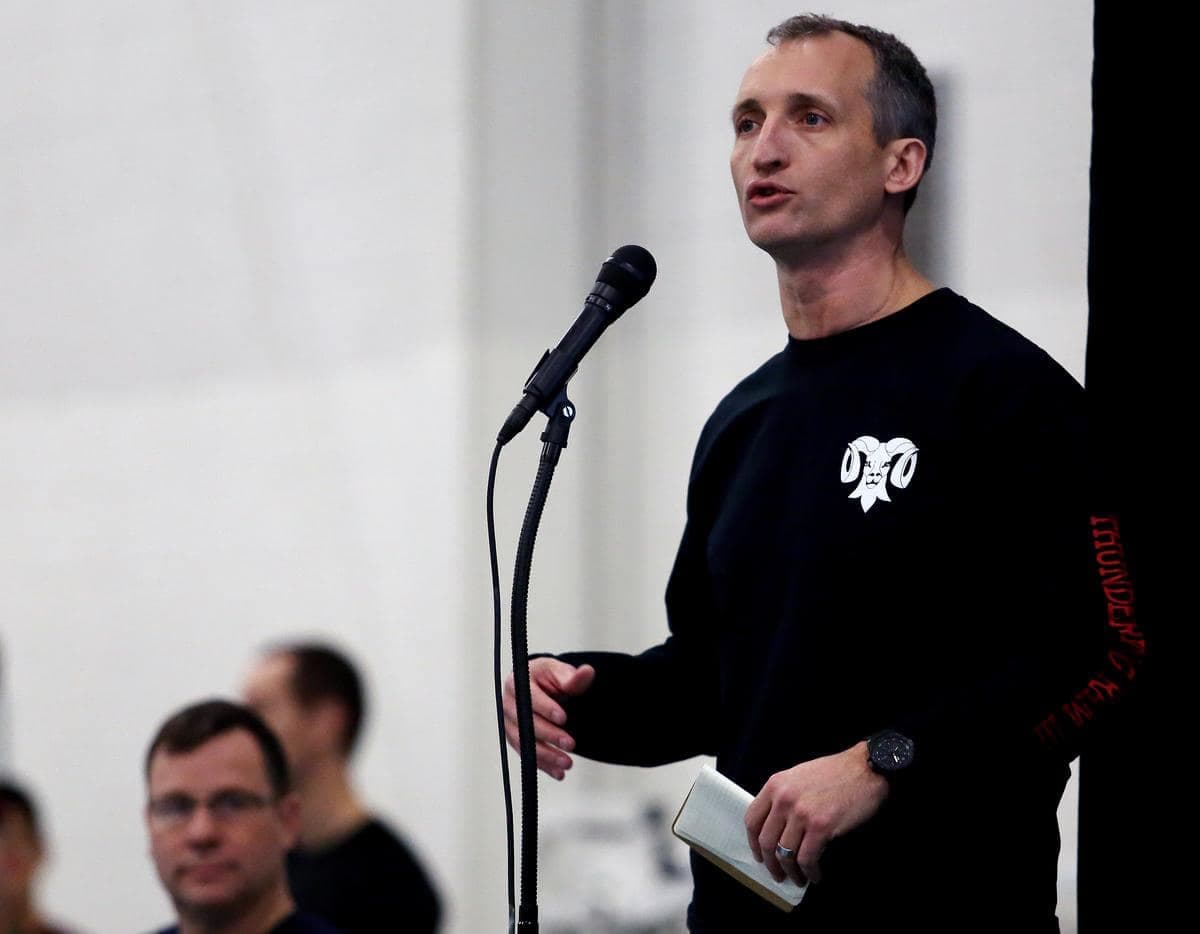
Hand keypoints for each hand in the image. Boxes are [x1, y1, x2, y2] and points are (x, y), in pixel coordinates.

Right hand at [503, 658, 594, 780]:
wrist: (542, 688)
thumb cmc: (548, 678)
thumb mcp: (561, 673)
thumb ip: (573, 677)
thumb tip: (587, 672)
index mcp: (518, 681)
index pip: (529, 696)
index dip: (546, 708)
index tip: (563, 718)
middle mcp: (509, 702)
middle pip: (525, 722)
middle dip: (549, 735)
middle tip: (570, 744)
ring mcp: (510, 722)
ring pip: (524, 742)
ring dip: (545, 755)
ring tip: (567, 763)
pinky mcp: (514, 738)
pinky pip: (526, 754)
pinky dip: (542, 765)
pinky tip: (558, 772)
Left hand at [744, 742, 888, 884]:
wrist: (866, 769)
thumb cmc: (835, 772)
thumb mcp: (798, 776)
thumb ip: (783, 796)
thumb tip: (775, 826)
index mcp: (775, 785)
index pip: (752, 820)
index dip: (754, 843)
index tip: (760, 855)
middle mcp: (784, 799)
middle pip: (766, 841)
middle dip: (771, 864)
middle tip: (778, 874)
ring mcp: (801, 813)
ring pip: (785, 854)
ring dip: (791, 872)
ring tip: (798, 878)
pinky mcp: (820, 827)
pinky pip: (807, 859)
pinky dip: (810, 872)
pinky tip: (815, 875)